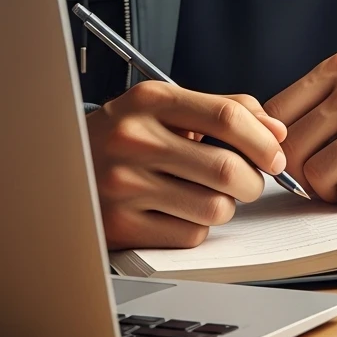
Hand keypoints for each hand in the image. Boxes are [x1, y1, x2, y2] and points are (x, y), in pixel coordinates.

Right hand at [85, 83, 287, 249]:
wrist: (60, 164)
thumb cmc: (124, 135)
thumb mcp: (165, 106)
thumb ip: (223, 109)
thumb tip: (275, 130)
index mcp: (150, 100)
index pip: (227, 116)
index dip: (263, 140)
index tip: (275, 155)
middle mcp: (134, 139)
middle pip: (227, 168)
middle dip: (253, 180)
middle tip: (249, 180)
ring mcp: (124, 185)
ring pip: (214, 207)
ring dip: (226, 206)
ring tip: (208, 194)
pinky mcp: (120, 227)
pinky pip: (189, 236)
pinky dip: (197, 228)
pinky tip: (178, 211)